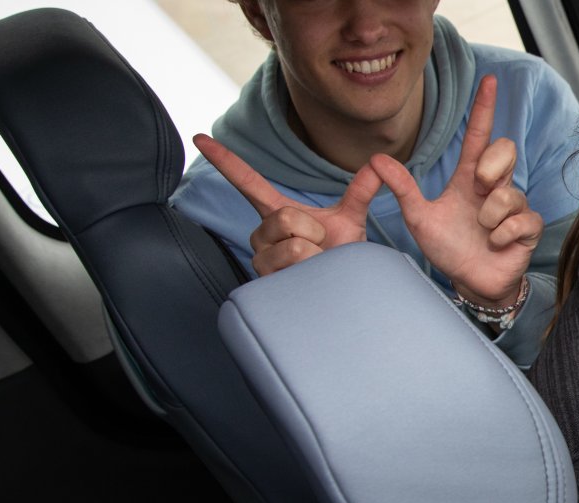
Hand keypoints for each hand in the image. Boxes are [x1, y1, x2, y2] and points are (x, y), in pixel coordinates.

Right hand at [194, 134, 380, 275]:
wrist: (342, 288)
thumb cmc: (340, 254)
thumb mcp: (351, 219)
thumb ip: (361, 191)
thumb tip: (378, 163)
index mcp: (276, 213)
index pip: (248, 183)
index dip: (226, 161)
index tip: (200, 137)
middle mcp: (261, 235)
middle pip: (285, 218)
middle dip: (314, 230)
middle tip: (320, 245)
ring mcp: (261, 260)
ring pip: (292, 245)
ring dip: (316, 254)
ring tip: (315, 263)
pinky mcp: (265, 285)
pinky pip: (295, 268)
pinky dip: (313, 271)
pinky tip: (310, 279)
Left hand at [369, 75, 541, 306]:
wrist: (469, 280)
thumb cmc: (447, 247)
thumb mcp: (419, 217)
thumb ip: (402, 189)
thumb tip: (375, 160)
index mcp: (468, 178)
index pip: (479, 136)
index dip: (484, 108)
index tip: (489, 80)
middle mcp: (493, 187)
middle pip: (505, 150)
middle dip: (492, 164)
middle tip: (478, 187)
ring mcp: (513, 207)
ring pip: (509, 192)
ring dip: (489, 214)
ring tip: (481, 230)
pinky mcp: (526, 229)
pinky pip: (520, 220)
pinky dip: (502, 233)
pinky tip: (495, 243)